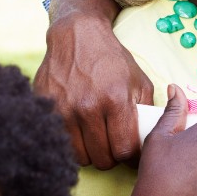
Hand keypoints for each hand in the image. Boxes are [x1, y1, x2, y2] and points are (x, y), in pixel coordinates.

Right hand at [34, 0, 152, 168]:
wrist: (77, 36)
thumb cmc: (113, 60)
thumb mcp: (140, 81)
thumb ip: (147, 111)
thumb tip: (151, 139)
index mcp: (115, 100)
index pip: (124, 149)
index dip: (130, 157)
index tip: (132, 153)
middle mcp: (87, 107)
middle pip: (102, 159)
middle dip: (112, 157)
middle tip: (114, 147)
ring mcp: (63, 110)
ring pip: (80, 157)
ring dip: (91, 153)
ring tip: (98, 140)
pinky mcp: (46, 109)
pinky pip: (61, 142)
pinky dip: (72, 143)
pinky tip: (81, 132)